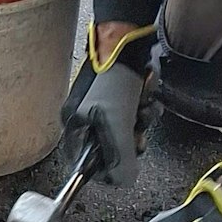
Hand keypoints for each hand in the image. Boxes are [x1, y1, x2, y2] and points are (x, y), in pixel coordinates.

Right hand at [59, 22, 155, 187]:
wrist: (127, 38)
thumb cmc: (114, 77)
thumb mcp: (116, 123)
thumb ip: (120, 157)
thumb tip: (123, 182)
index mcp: (74, 125)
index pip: (85, 163)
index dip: (107, 169)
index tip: (126, 166)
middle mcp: (86, 115)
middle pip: (112, 148)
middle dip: (130, 139)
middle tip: (137, 130)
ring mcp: (104, 104)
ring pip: (128, 129)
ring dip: (141, 119)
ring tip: (143, 104)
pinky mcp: (121, 92)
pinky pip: (136, 112)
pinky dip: (145, 105)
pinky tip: (146, 93)